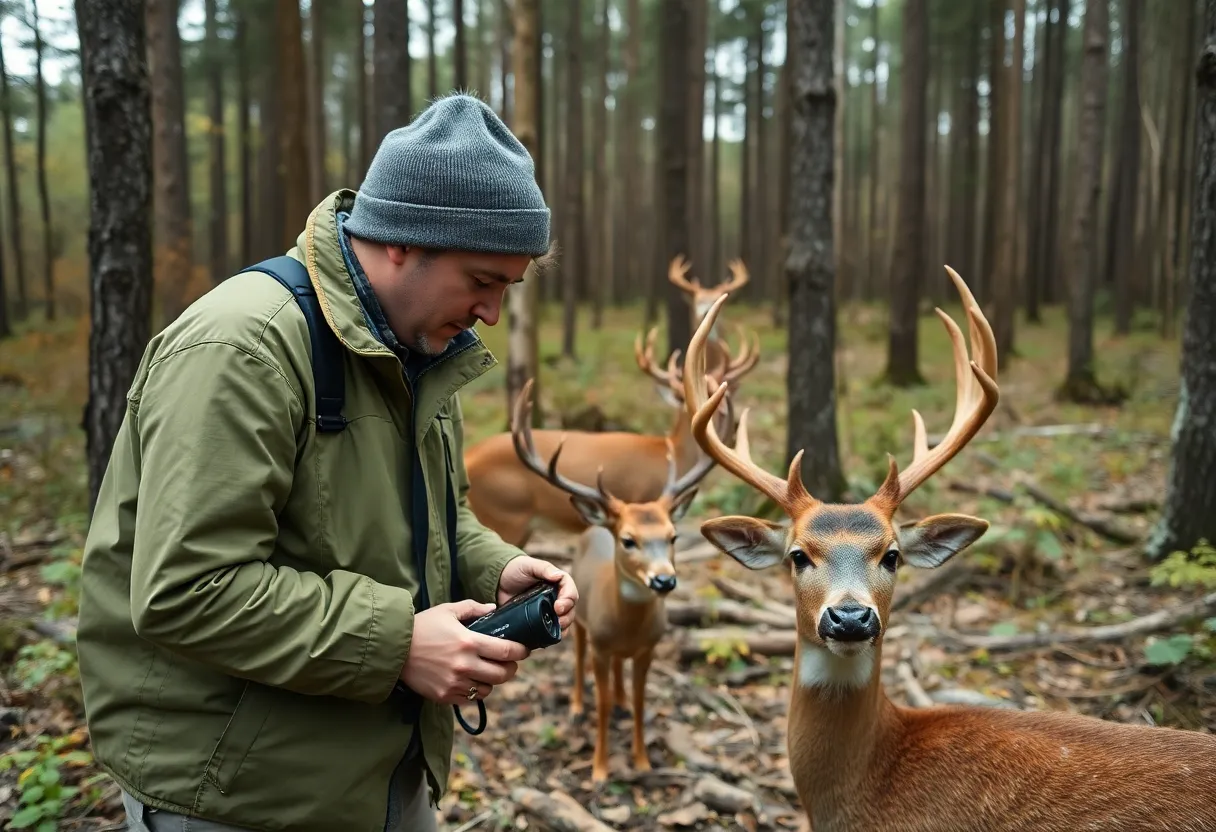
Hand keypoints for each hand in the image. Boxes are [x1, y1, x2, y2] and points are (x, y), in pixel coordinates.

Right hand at [399, 599, 531, 704]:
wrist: (393, 649)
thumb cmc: (422, 626)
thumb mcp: (447, 610)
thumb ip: (473, 608)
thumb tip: (493, 608)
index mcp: (468, 642)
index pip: (506, 651)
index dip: (521, 651)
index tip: (524, 650)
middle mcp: (464, 665)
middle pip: (502, 674)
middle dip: (511, 668)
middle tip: (510, 662)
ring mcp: (454, 683)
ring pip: (488, 689)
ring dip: (492, 681)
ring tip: (488, 671)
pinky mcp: (444, 696)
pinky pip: (469, 698)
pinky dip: (474, 691)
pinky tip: (470, 680)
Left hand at [497, 556, 578, 633]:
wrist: (499, 581)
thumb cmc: (517, 569)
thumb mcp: (529, 565)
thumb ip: (544, 569)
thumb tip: (558, 576)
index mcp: (558, 584)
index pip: (571, 593)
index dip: (568, 601)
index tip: (558, 608)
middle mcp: (557, 598)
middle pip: (570, 611)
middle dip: (567, 618)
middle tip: (558, 622)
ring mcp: (548, 611)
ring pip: (563, 623)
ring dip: (562, 629)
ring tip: (554, 632)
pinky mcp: (538, 622)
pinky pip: (549, 632)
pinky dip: (550, 637)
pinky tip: (545, 640)